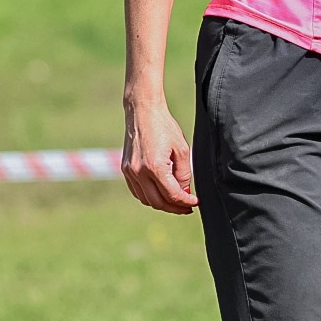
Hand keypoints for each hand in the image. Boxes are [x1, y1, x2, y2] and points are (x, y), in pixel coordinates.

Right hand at [121, 95, 197, 213]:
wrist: (143, 112)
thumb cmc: (164, 127)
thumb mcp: (182, 149)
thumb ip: (184, 173)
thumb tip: (184, 191)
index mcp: (155, 167)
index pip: (172, 195)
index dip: (185, 202)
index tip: (195, 202)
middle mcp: (139, 172)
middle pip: (158, 202)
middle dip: (174, 207)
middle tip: (187, 207)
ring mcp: (130, 172)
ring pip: (146, 200)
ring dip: (162, 204)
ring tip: (176, 201)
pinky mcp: (126, 169)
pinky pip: (137, 191)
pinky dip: (149, 196)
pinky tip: (161, 193)